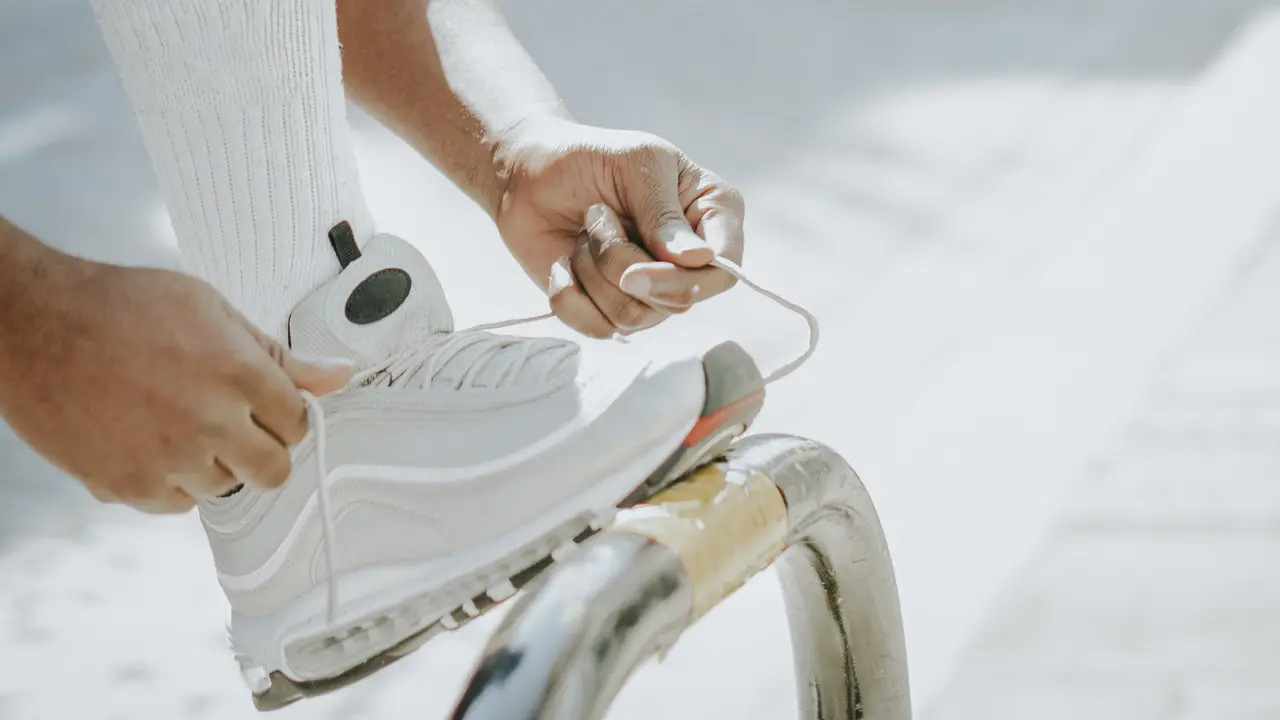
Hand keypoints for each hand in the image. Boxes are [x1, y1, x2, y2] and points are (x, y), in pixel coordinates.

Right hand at [0, 250, 353, 513]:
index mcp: (239, 374)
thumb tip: (341, 375)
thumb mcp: (211, 310)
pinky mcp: (129, 486)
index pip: (299, 422)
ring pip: (224, 487)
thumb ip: (279, 355)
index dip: (284, 414)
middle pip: (274, 470)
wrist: (34, 325)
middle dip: (263, 450)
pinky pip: (177, 503)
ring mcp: (169, 459)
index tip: (266, 407)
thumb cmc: (123, 306)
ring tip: (175, 420)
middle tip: (234, 425)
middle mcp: (210, 422)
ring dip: (212, 463)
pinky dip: (170, 480)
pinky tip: (148, 438)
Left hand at [494, 117, 744, 337]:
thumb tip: (699, 259)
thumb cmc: (590, 157)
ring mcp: (652, 290)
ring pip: (634, 316)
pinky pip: (600, 328)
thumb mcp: (635, 163)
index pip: (723, 271)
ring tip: (583, 233)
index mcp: (712, 215)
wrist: (529, 176)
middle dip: (621, 263)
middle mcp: (689, 261)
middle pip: (676, 299)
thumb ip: (664, 213)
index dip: (683, 280)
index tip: (634, 272)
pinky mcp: (611, 310)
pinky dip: (570, 296)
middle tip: (595, 217)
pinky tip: (563, 264)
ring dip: (592, 271)